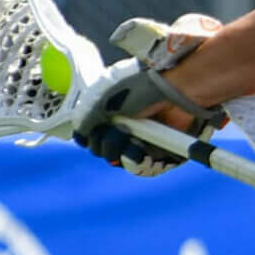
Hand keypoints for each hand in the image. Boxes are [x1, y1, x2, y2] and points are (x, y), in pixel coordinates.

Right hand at [70, 29, 227, 177]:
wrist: (174, 91)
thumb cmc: (139, 88)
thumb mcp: (102, 99)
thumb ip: (86, 119)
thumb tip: (80, 139)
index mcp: (111, 114)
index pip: (93, 138)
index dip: (91, 139)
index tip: (94, 132)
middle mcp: (126, 128)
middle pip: (103, 151)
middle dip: (103, 144)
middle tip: (114, 131)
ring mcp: (142, 140)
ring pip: (119, 161)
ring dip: (118, 151)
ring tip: (128, 138)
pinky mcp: (160, 151)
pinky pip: (141, 167)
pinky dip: (135, 161)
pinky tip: (137, 150)